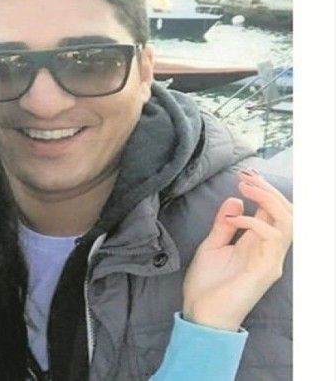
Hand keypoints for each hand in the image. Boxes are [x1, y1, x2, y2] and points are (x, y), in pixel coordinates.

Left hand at [182, 168, 291, 330]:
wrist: (201, 315)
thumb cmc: (206, 286)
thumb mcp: (212, 246)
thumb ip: (224, 224)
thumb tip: (235, 200)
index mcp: (257, 244)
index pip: (273, 212)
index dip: (264, 190)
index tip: (244, 174)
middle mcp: (269, 251)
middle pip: (286, 212)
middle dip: (268, 189)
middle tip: (245, 176)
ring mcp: (271, 261)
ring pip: (288, 221)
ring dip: (267, 199)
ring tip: (245, 186)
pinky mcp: (266, 270)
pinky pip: (272, 238)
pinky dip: (255, 221)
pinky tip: (234, 217)